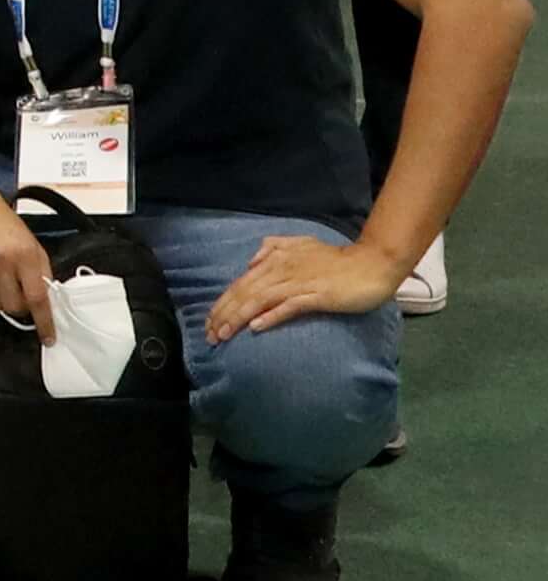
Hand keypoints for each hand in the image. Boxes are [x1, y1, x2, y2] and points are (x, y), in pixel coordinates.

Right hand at [0, 181, 56, 342]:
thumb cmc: (5, 223)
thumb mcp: (32, 243)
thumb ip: (40, 272)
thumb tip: (46, 303)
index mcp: (24, 253)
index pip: (37, 297)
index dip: (44, 322)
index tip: (48, 338)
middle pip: (13, 307)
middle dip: (19, 306)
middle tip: (17, 292)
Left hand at [208, 231, 410, 342]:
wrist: (372, 263)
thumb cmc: (337, 259)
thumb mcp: (302, 245)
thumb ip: (275, 248)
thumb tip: (251, 262)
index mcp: (276, 259)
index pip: (241, 283)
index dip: (223, 302)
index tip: (209, 321)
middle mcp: (282, 269)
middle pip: (244, 293)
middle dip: (223, 314)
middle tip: (209, 335)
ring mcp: (299, 282)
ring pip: (260, 300)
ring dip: (238, 318)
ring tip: (224, 335)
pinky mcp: (317, 295)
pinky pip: (289, 306)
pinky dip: (271, 316)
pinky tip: (256, 327)